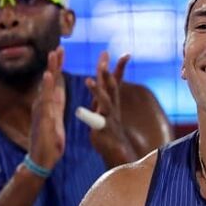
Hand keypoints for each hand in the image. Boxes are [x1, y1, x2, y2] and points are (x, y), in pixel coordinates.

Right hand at [28, 46, 66, 171]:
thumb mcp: (55, 122)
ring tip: (53, 54)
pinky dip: (46, 87)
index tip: (60, 52)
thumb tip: (56, 96)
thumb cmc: (49, 143)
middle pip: (49, 80)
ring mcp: (42, 110)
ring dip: (50, 69)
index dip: (57, 67)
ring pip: (46, 86)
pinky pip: (45, 99)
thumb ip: (55, 108)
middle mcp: (44, 105)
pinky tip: (48, 76)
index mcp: (50, 105)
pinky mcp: (42, 117)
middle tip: (58, 46)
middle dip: (54, 63)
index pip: (54, 82)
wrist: (41, 160)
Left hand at [85, 51, 134, 165]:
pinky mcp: (103, 130)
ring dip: (97, 90)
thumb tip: (103, 78)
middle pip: (112, 88)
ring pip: (105, 102)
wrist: (116, 152)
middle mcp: (113, 108)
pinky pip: (95, 122)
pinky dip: (87, 115)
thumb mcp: (105, 108)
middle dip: (108, 74)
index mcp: (111, 101)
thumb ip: (102, 93)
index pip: (116, 81)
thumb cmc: (109, 129)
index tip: (127, 54)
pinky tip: (79, 110)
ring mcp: (109, 118)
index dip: (119, 68)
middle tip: (104, 61)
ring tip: (88, 80)